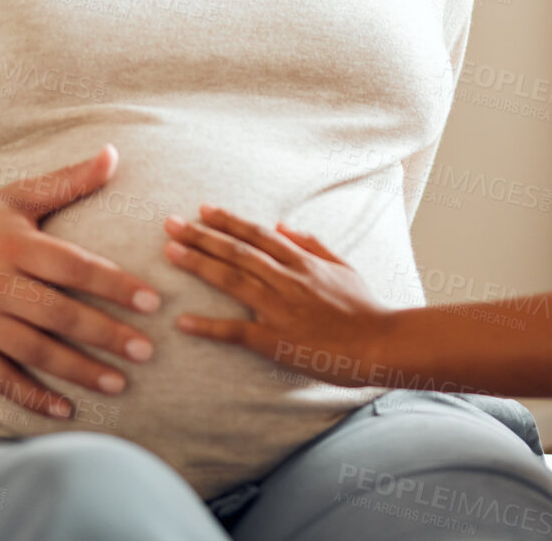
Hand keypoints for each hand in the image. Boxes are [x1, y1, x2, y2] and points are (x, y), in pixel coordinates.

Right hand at [0, 145, 160, 418]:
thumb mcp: (16, 197)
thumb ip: (68, 181)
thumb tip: (113, 153)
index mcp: (15, 246)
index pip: (72, 267)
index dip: (113, 285)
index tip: (152, 301)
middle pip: (57, 314)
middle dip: (104, 334)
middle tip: (147, 350)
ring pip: (34, 350)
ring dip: (78, 370)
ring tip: (120, 383)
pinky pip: (0, 378)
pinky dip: (31, 396)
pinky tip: (66, 410)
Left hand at [164, 205, 391, 386]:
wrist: (381, 342)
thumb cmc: (365, 307)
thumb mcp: (343, 266)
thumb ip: (312, 244)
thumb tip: (285, 225)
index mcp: (303, 261)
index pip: (258, 234)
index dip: (228, 221)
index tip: (203, 210)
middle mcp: (288, 279)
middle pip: (237, 251)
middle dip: (201, 235)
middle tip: (170, 223)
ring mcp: (280, 308)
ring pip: (232, 280)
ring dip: (199, 264)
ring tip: (170, 252)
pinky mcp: (276, 340)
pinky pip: (236, 331)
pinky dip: (209, 326)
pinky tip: (184, 322)